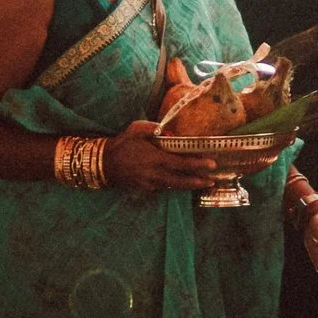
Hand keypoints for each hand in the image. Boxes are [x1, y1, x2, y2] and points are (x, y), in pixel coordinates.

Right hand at [105, 121, 220, 192]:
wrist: (104, 164)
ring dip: (190, 185)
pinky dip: (175, 185)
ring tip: (204, 182)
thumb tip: (164, 129)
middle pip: (181, 181)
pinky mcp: (146, 189)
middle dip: (198, 181)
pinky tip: (184, 182)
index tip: (211, 164)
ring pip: (174, 186)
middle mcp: (155, 174)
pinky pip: (164, 187)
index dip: (197, 164)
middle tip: (213, 179)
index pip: (181, 163)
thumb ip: (151, 128)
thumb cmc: (122, 144)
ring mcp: (151, 184)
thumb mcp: (135, 129)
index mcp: (155, 159)